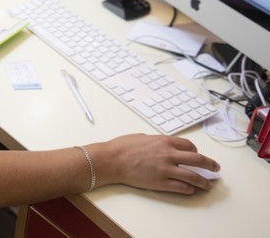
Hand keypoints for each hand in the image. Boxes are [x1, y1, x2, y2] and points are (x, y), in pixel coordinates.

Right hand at [94, 134, 219, 193]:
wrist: (112, 160)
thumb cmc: (122, 147)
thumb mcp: (142, 137)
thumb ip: (155, 141)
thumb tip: (160, 145)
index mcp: (164, 141)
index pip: (189, 146)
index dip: (196, 151)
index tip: (198, 155)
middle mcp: (169, 154)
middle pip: (198, 160)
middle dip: (210, 165)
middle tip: (216, 168)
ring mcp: (166, 169)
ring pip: (193, 176)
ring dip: (204, 182)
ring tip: (208, 185)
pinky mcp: (161, 182)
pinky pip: (181, 187)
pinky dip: (189, 189)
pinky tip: (191, 190)